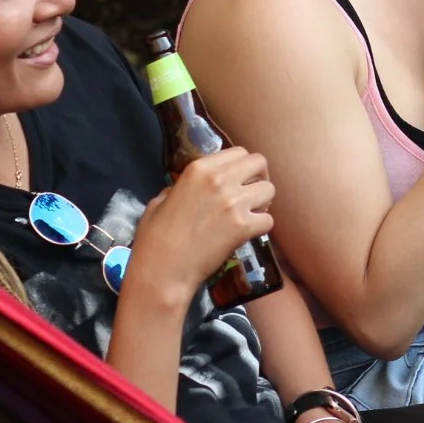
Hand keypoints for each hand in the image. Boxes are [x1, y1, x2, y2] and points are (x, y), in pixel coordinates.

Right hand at [127, 147, 275, 301]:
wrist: (163, 270)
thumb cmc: (154, 238)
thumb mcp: (160, 200)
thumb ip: (180, 187)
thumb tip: (189, 188)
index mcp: (199, 168)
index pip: (238, 152)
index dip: (242, 166)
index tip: (238, 180)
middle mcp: (219, 179)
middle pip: (259, 163)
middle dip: (258, 177)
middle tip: (251, 194)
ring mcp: (233, 202)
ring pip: (269, 189)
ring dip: (263, 202)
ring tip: (250, 214)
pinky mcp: (243, 227)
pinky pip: (269, 220)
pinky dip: (261, 227)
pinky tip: (248, 233)